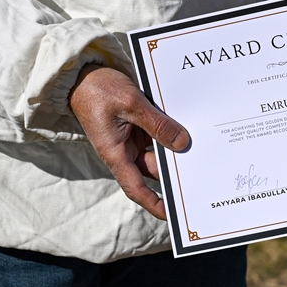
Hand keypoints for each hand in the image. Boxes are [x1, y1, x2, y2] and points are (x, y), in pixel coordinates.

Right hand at [69, 64, 189, 219]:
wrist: (83, 74)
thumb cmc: (99, 90)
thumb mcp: (131, 104)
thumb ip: (157, 124)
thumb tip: (182, 142)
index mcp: (115, 153)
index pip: (136, 188)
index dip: (154, 203)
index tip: (172, 213)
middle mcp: (123, 151)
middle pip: (153, 169)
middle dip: (175, 172)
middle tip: (203, 173)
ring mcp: (130, 139)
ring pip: (158, 151)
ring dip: (175, 148)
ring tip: (201, 148)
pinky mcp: (135, 127)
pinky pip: (156, 135)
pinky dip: (170, 133)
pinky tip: (189, 128)